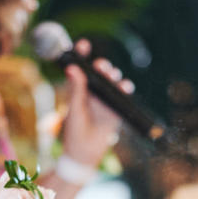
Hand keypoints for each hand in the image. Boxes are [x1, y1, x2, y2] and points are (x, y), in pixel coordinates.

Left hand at [58, 39, 132, 169]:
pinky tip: (125, 86)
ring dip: (114, 76)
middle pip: (99, 73)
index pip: (80, 68)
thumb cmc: (74, 132)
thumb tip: (72, 68)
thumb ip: (76, 89)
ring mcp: (104, 101)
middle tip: (102, 66)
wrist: (85, 155)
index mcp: (78, 91)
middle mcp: (91, 93)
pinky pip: (121, 97)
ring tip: (113, 76)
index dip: (82, 54)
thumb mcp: (74, 109)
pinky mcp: (115, 111)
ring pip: (112, 83)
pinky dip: (124, 90)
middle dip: (102, 66)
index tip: (84, 44)